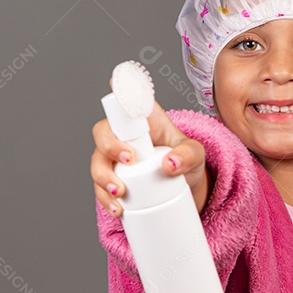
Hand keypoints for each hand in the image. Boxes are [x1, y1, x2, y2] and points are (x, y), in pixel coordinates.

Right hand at [92, 84, 208, 217]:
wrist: (185, 189)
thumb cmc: (186, 161)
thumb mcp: (196, 155)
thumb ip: (187, 154)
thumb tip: (169, 165)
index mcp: (144, 118)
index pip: (127, 99)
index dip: (118, 88)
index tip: (114, 83)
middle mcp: (124, 135)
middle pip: (103, 131)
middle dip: (110, 145)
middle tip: (129, 160)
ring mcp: (114, 158)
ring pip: (97, 161)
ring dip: (103, 177)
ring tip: (120, 193)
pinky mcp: (112, 180)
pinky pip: (100, 188)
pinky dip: (105, 199)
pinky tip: (117, 209)